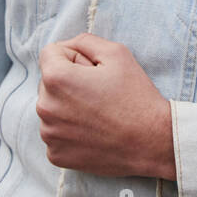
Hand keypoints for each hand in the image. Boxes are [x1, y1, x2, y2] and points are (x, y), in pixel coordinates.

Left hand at [36, 33, 175, 178]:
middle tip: (99, 93)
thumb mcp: (116, 52)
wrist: (152, 141)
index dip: (74, 56)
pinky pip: (56, 133)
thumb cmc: (136, 95)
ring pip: (52, 108)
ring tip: (98, 113)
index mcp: (56, 78)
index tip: (93, 70)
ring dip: (68, 106)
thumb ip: (84, 40)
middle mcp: (45, 107)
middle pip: (48, 82)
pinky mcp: (56, 155)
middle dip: (68, 82)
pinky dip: (70, 131)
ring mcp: (49, 134)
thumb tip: (67, 47)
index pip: (50, 53)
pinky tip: (93, 131)